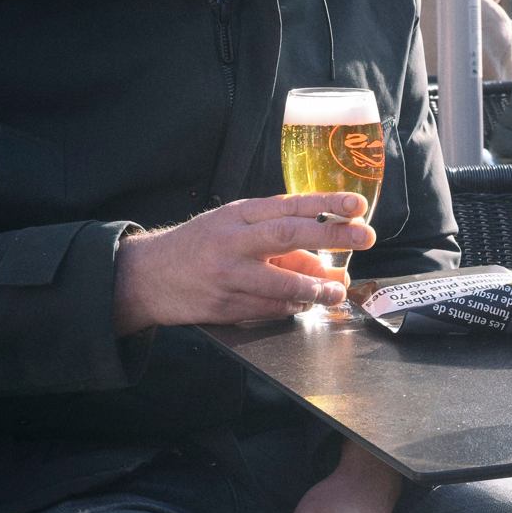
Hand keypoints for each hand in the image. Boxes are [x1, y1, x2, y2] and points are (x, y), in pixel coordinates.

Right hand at [112, 192, 376, 333]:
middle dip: (332, 236)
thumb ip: (277, 238)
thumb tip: (325, 259)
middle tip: (365, 237)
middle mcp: (233, 241)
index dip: (325, 204)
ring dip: (316, 287)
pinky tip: (306, 303)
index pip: (288, 206)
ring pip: (281, 281)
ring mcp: (228, 275)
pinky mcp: (224, 305)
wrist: (146, 277)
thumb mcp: (234, 229)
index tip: (357, 205)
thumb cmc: (199, 247)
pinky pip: (268, 308)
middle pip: (289, 234)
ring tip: (338, 290)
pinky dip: (292, 306)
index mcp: (237, 216)